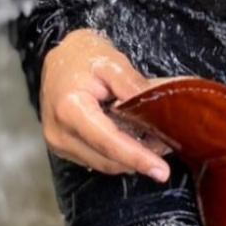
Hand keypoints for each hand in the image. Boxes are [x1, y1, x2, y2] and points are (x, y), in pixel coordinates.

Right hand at [40, 28, 170, 180]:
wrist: (58, 57)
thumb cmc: (82, 55)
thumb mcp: (111, 61)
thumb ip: (131, 85)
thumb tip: (154, 109)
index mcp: (70, 109)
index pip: (108, 142)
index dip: (137, 157)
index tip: (161, 170)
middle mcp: (60, 133)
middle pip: (106, 159)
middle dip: (138, 159)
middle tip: (167, 148)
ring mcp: (59, 143)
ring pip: (102, 163)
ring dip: (128, 159)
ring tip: (155, 144)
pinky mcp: (63, 147)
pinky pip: (95, 157)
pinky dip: (116, 154)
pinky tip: (133, 141)